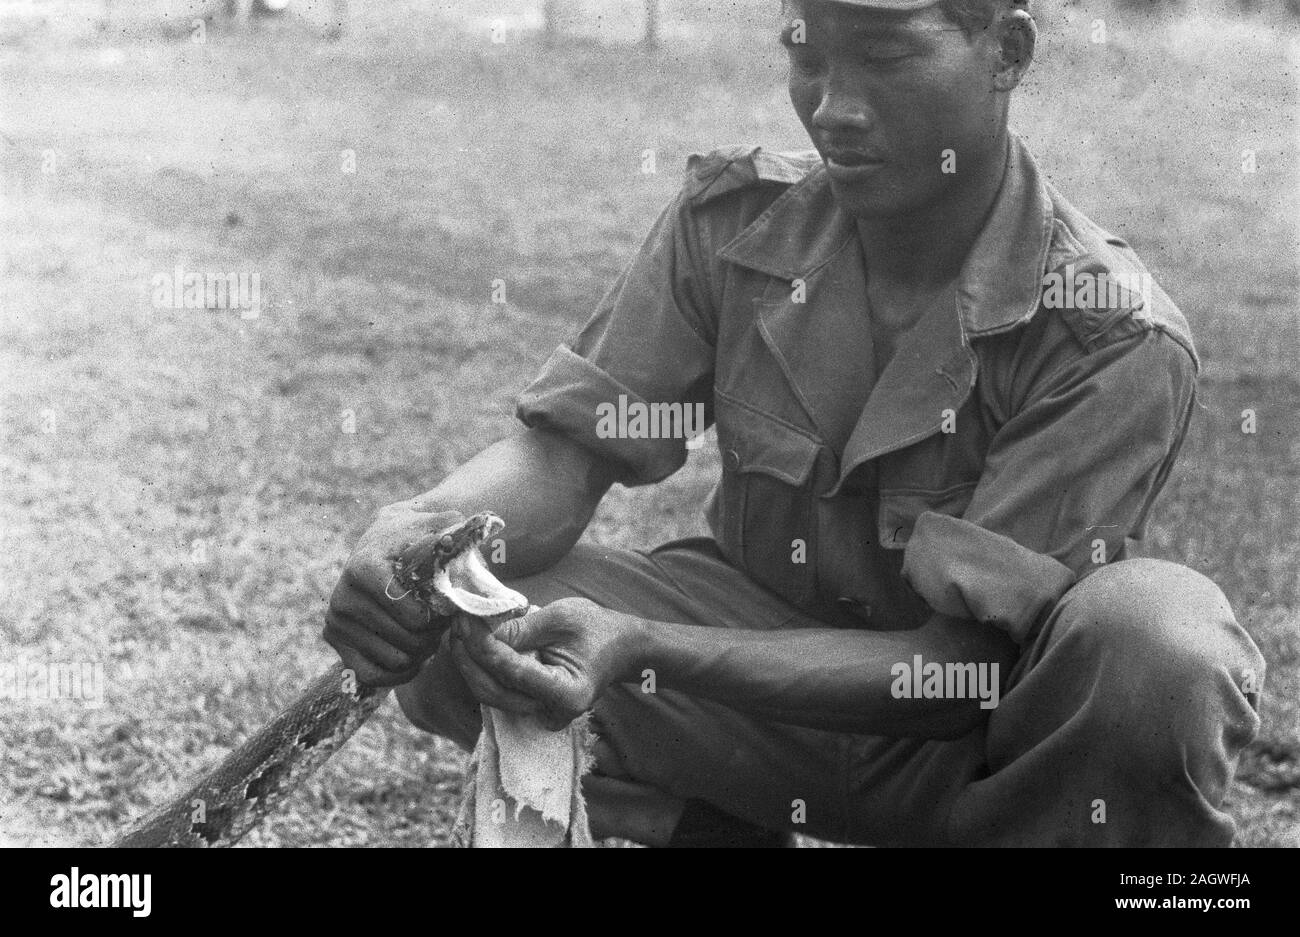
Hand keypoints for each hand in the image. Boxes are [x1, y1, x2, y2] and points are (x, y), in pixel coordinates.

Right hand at [323, 502, 465, 686]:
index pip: (414, 617)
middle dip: (432, 636)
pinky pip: (371, 675)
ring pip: (394, 660)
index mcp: (365, 569)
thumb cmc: (416, 536)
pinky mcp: (333, 638)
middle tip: (442, 624)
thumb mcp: (435, 526)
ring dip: (420, 653)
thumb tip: (461, 536)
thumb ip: (453, 531)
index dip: (438, 619)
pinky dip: (398, 673)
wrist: (382, 538)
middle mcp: (344, 596)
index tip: (447, 607)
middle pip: (406, 640)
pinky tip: (415, 657)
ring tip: (429, 634)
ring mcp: (336, 620)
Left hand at [450, 597, 641, 730]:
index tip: (465, 620)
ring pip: (491, 694)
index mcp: (567, 693)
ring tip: (458, 630)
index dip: (484, 647)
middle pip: (494, 691)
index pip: (512, 673)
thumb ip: (520, 628)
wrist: (621, 648)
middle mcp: (552, 712)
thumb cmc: (597, 629)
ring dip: (470, 663)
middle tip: (455, 624)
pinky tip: (471, 644)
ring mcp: (541, 713)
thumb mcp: (561, 617)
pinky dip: (482, 668)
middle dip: (469, 658)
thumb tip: (480, 630)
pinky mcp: (532, 705)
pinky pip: (499, 690)